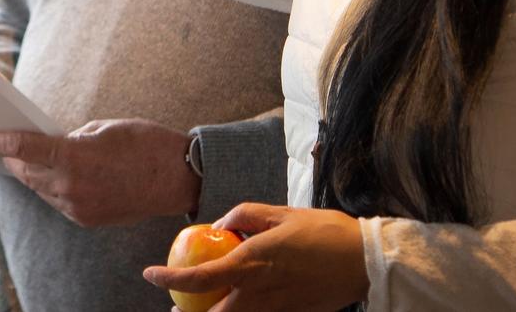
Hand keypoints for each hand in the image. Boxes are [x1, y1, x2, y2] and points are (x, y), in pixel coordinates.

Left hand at [0, 118, 196, 226]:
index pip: (25, 149)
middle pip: (27, 172)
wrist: (178, 178)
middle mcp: (72, 188)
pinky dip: (51, 187)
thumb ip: (70, 138)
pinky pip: (58, 201)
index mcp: (74, 159)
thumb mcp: (102, 128)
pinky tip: (53, 174)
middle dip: (13, 157)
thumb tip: (52, 145)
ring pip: (41, 189)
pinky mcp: (88, 219)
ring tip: (26, 157)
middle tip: (2, 143)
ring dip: (32, 173)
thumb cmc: (145, 144)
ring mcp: (79, 208)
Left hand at [143, 203, 366, 310]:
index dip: (170, 279)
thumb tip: (219, 225)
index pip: (200, 277)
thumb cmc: (323, 232)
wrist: (365, 261)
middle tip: (177, 307)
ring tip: (202, 310)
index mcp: (252, 262)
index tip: (150, 274)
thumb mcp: (279, 212)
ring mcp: (276, 310)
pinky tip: (239, 306)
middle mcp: (259, 293)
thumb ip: (243, 216)